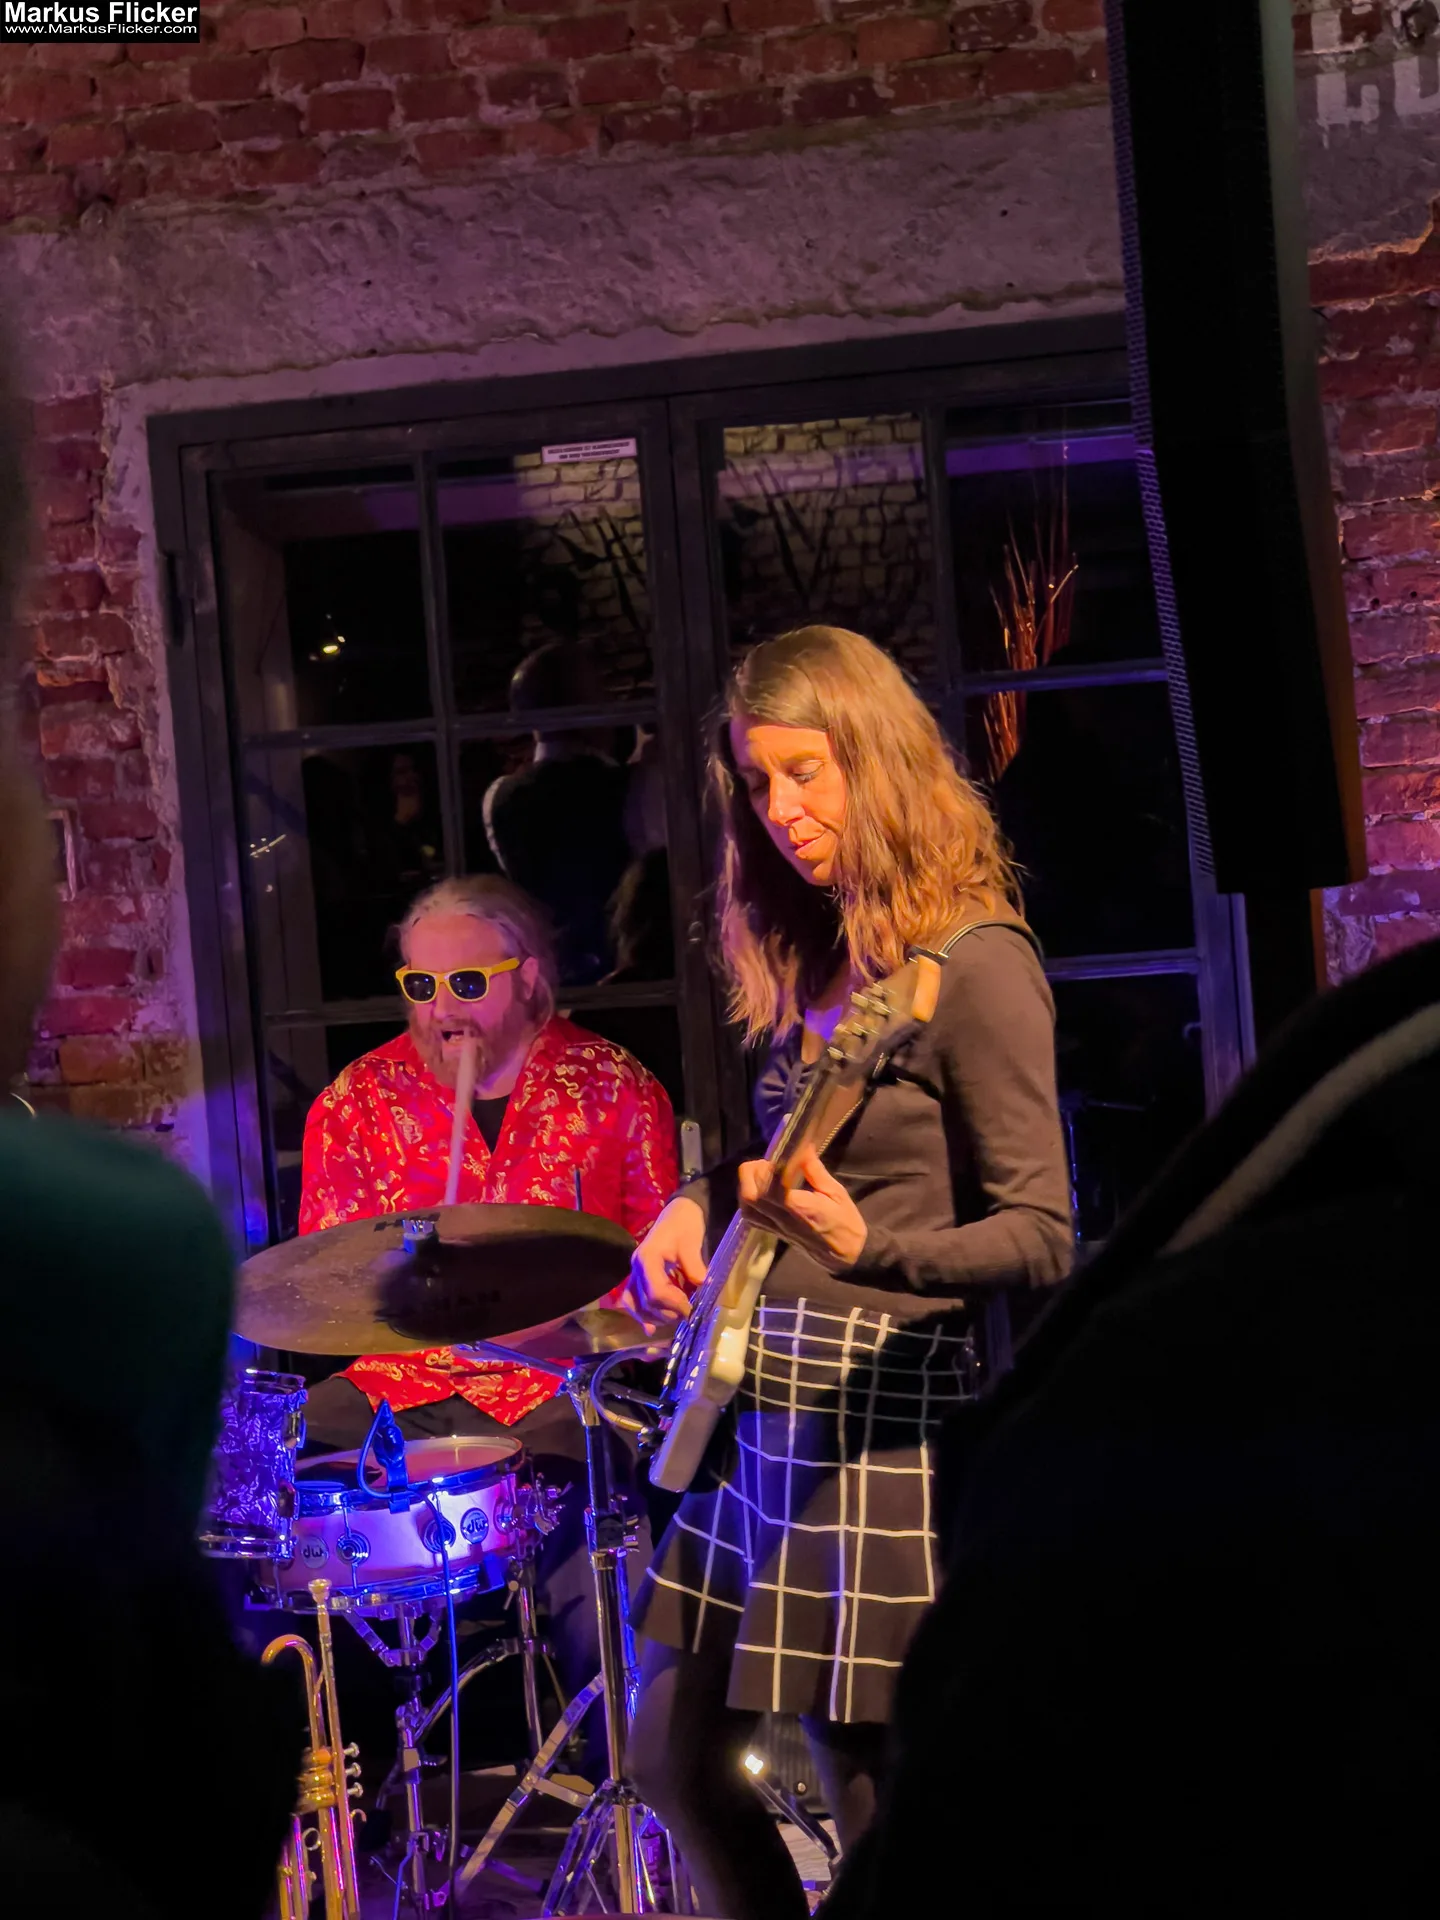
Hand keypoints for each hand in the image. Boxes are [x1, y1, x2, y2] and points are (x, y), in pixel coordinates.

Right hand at [614, 1194, 705, 1327]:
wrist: (679, 1213)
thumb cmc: (685, 1224)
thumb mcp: (691, 1241)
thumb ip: (694, 1264)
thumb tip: (700, 1284)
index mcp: (648, 1257)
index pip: (655, 1291)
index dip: (673, 1305)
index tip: (691, 1309)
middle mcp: (636, 1267)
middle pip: (646, 1302)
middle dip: (667, 1313)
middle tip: (687, 1313)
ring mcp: (635, 1272)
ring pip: (635, 1304)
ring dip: (655, 1316)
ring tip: (675, 1317)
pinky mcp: (639, 1278)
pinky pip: (633, 1300)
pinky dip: (641, 1315)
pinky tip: (650, 1329)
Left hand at [738, 1144, 866, 1273]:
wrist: (843, 1255)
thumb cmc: (845, 1222)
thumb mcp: (837, 1193)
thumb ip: (815, 1171)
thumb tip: (802, 1147)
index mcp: (802, 1209)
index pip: (774, 1188)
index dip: (772, 1169)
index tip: (782, 1156)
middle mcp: (783, 1219)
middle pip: (752, 1195)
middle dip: (753, 1172)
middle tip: (769, 1163)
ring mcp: (775, 1227)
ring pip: (747, 1205)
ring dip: (748, 1184)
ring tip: (763, 1174)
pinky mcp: (771, 1231)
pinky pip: (750, 1215)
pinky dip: (748, 1198)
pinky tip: (759, 1189)